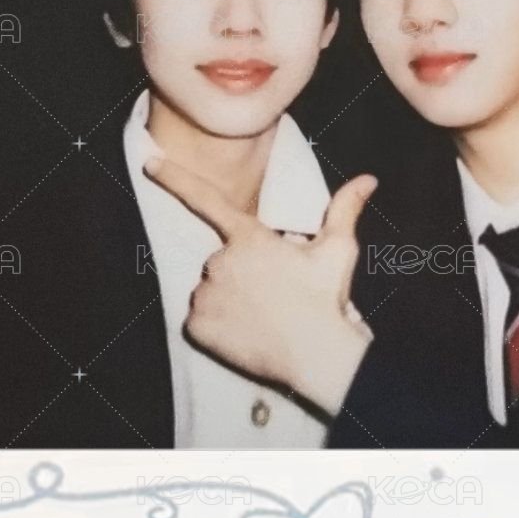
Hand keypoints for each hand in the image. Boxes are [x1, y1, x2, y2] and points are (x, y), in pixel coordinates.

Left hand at [144, 156, 377, 414]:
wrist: (317, 355)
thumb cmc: (327, 299)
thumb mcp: (338, 250)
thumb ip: (345, 208)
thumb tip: (368, 179)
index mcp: (250, 239)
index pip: (207, 201)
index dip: (176, 179)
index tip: (150, 162)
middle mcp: (221, 261)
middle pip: (222, 260)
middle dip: (242, 272)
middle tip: (274, 293)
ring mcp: (206, 294)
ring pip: (210, 289)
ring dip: (230, 298)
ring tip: (263, 315)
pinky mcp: (197, 325)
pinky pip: (201, 319)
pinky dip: (218, 325)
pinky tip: (246, 331)